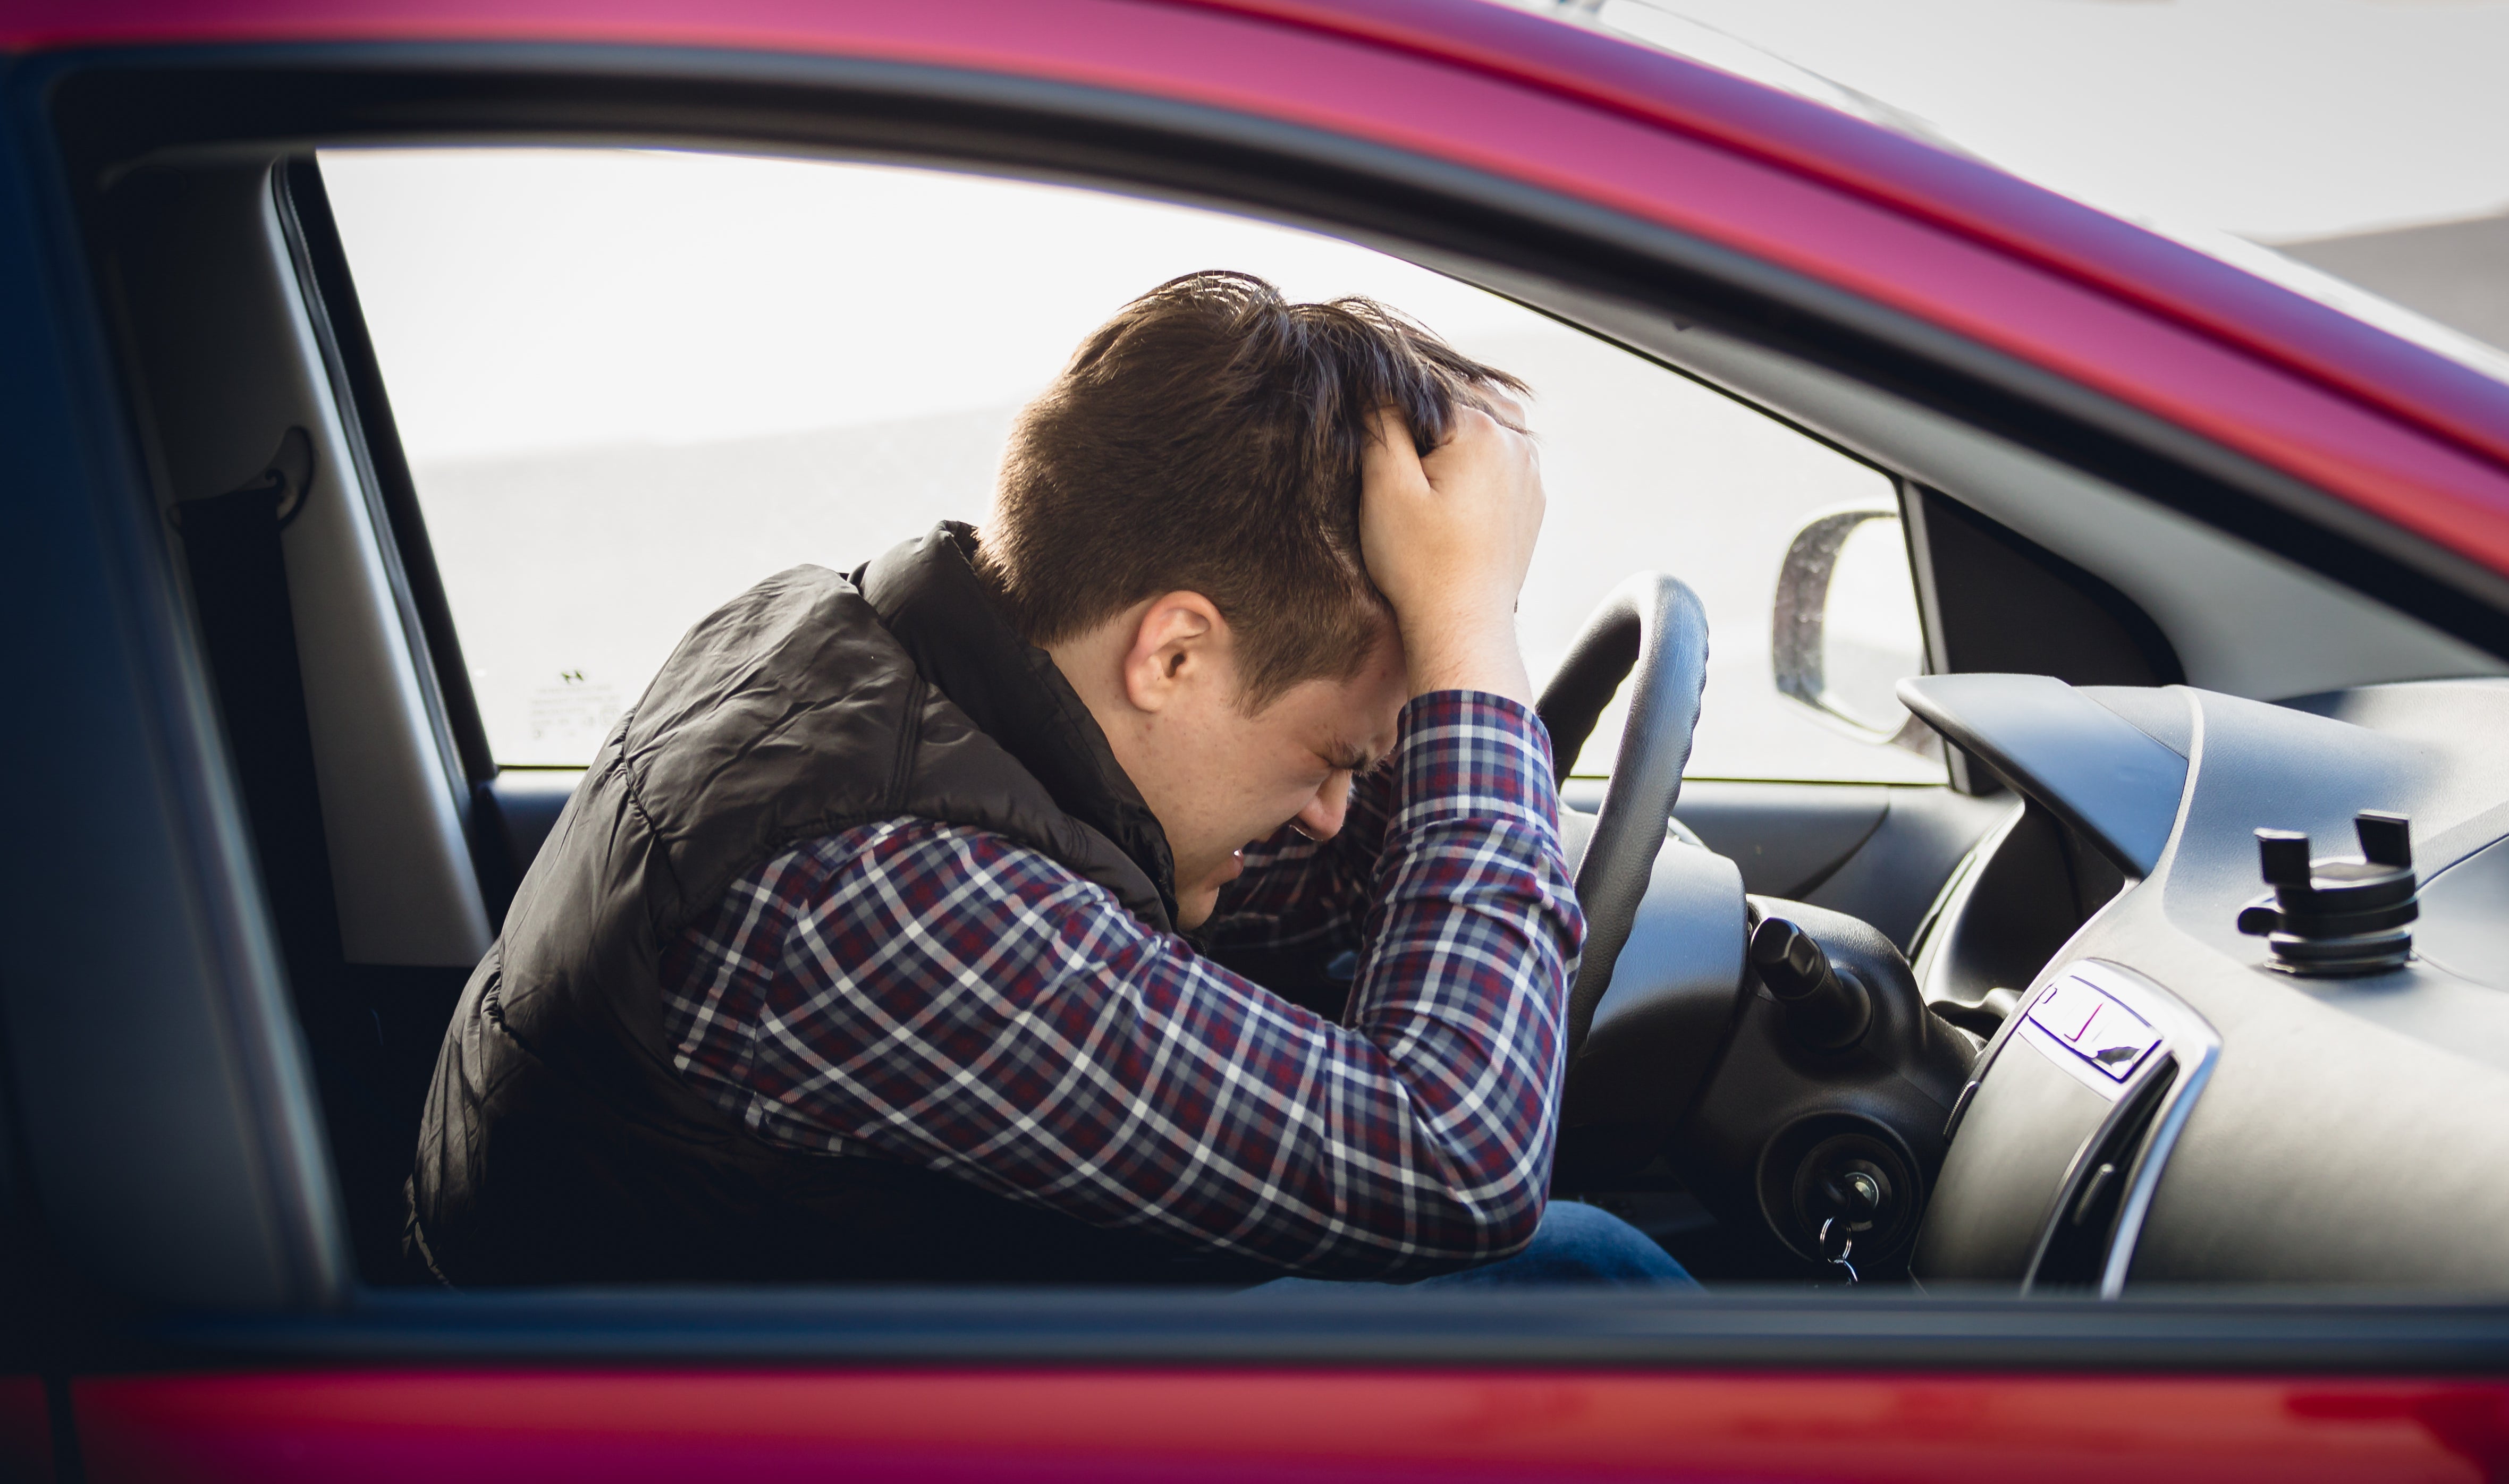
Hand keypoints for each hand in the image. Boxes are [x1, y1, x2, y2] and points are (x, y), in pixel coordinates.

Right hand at [1359, 396, 1543, 705]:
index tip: (1373, 428)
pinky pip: (1503, 462)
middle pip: (1467, 399)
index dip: (1393, 404)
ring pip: (1490, 428)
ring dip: (1457, 435)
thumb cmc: (1421, 564)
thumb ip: (1381, 425)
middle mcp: (1516, 446)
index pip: (1428, 388)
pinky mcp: (1530, 505)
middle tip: (1400, 452)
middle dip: (1431, 413)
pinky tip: (1448, 492)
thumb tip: (1377, 383)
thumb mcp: (1385, 487)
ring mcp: (1529, 476)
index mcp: (1482, 430)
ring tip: (1424, 470)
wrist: (1462, 626)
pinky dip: (1477, 463)